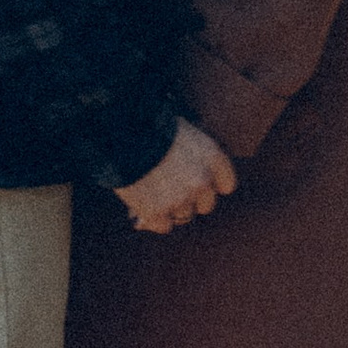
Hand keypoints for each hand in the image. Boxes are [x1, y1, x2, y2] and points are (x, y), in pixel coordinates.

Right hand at [114, 118, 237, 234]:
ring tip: (153, 192)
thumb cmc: (148, 123)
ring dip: (171, 207)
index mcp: (212, 156)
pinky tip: (143, 205)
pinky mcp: (158, 213)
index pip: (226, 184)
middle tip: (172, 188)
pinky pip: (162, 225)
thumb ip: (191, 153)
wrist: (121, 131)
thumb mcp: (180, 129)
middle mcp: (202, 181)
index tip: (198, 181)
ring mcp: (181, 200)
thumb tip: (185, 172)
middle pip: (206, 204)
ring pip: (183, 215)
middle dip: (191, 198)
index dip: (211, 184)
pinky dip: (153, 218)